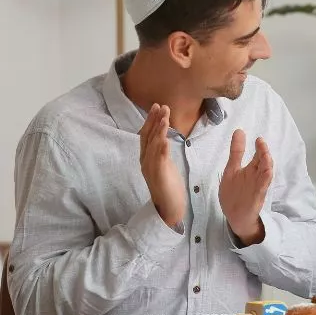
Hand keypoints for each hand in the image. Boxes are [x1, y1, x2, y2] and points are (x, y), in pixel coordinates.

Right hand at [138, 104, 185, 227]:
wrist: (169, 208)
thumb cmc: (168, 186)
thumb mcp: (164, 165)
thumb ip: (161, 152)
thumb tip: (162, 138)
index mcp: (147, 158)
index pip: (147, 135)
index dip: (151, 120)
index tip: (157, 107)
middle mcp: (146, 162)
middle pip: (148, 137)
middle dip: (154, 120)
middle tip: (161, 106)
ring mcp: (151, 170)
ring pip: (153, 147)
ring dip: (158, 131)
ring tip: (164, 118)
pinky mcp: (159, 177)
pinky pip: (159, 162)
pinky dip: (161, 150)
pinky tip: (165, 141)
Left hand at [219, 129, 272, 244]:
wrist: (235, 216)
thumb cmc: (234, 193)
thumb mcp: (231, 170)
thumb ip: (236, 152)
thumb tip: (239, 131)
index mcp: (250, 169)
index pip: (256, 155)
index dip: (258, 147)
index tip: (257, 138)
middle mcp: (255, 176)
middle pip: (262, 161)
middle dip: (263, 152)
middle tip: (261, 142)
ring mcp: (257, 185)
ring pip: (265, 172)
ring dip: (267, 163)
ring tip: (265, 154)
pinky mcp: (257, 195)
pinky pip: (263, 186)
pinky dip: (266, 178)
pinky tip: (267, 171)